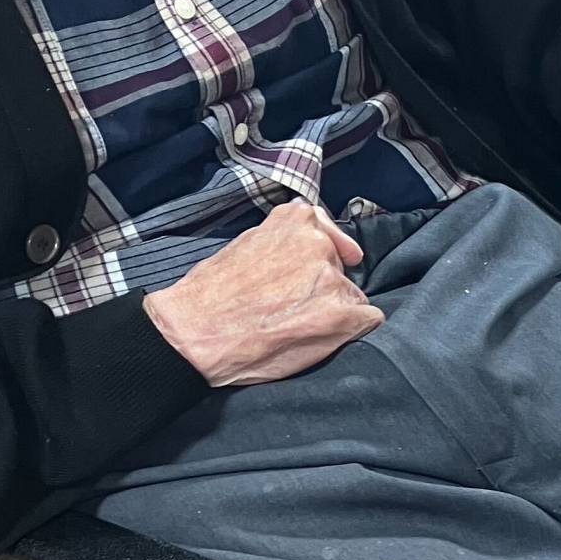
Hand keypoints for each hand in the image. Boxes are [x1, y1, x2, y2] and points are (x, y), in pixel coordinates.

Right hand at [144, 201, 382, 386]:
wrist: (192, 334)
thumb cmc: (210, 295)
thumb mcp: (245, 242)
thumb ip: (282, 236)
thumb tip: (310, 233)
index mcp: (295, 221)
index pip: (328, 232)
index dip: (326, 252)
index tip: (322, 264)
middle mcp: (318, 245)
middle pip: (340, 269)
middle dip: (323, 286)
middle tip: (288, 306)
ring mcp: (331, 281)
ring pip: (352, 297)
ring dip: (335, 311)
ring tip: (294, 325)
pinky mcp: (341, 316)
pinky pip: (368, 320)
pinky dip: (349, 331)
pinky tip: (317, 338)